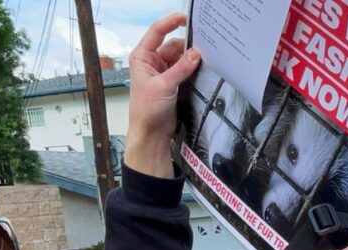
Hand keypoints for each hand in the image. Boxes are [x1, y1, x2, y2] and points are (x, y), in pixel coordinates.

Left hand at [124, 13, 201, 177]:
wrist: (150, 133)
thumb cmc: (146, 110)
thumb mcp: (163, 86)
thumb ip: (180, 68)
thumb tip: (196, 53)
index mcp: (142, 57)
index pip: (157, 32)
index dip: (171, 22)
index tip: (186, 18)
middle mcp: (152, 61)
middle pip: (173, 45)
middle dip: (187, 46)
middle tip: (204, 48)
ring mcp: (163, 71)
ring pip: (181, 57)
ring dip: (191, 59)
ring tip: (205, 61)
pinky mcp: (173, 82)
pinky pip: (185, 70)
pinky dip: (193, 69)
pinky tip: (202, 70)